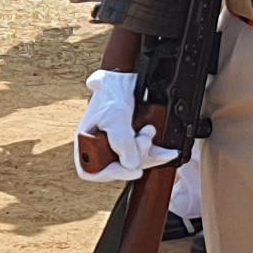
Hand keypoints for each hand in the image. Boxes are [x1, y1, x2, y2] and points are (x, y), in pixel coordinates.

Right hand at [74, 68, 175, 182]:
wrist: (124, 78)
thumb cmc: (111, 93)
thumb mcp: (115, 117)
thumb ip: (121, 142)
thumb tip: (131, 166)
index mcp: (85, 144)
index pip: (92, 171)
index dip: (112, 174)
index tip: (132, 169)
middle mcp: (99, 148)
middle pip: (118, 168)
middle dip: (136, 155)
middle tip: (143, 137)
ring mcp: (116, 146)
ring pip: (134, 163)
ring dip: (147, 150)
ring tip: (150, 130)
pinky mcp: (130, 143)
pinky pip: (144, 156)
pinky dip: (156, 153)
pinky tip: (167, 152)